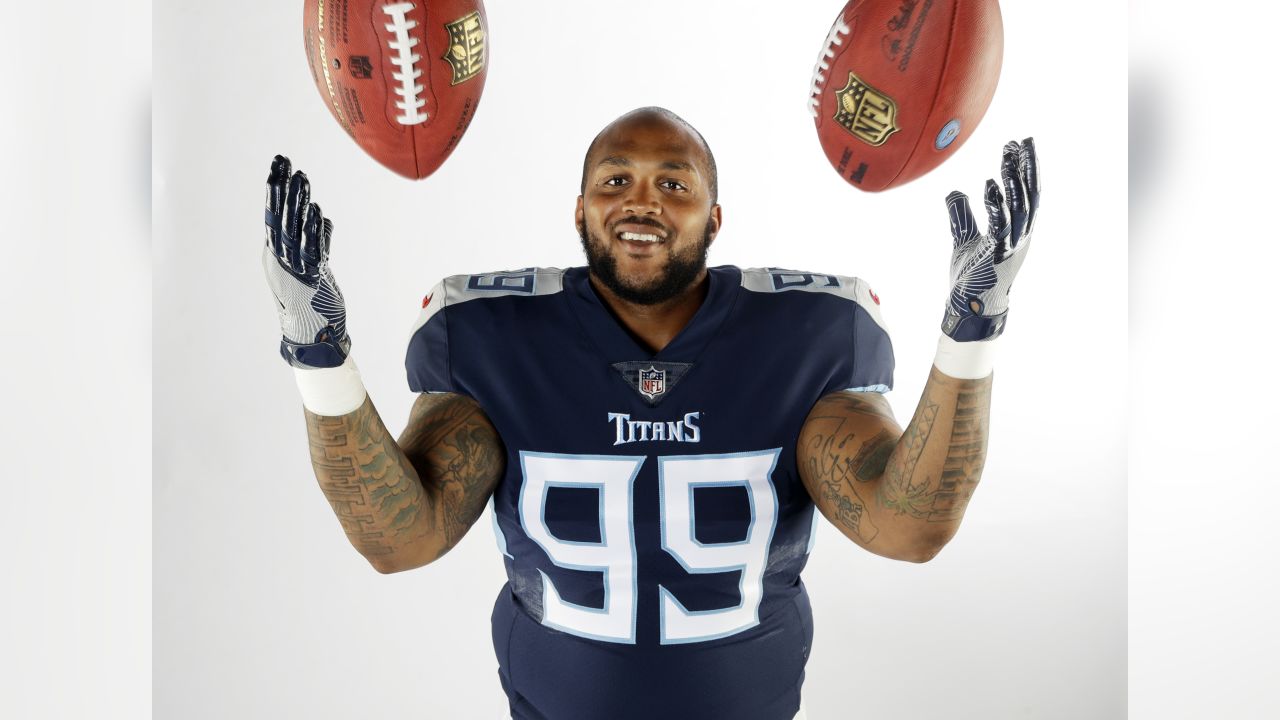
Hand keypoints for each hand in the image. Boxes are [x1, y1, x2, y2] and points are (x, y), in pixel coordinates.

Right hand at [262, 155, 350, 367]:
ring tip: (302, 178)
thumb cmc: (311, 302)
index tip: (279, 166)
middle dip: (283, 189)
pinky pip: (311, 249)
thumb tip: (318, 218)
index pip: (273, 216)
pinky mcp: (311, 279)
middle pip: (280, 218)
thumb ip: (313, 243)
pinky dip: (312, 230)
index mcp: (275, 256)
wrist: (310, 337)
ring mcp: (293, 270)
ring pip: (294, 230)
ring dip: (298, 203)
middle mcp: (279, 260)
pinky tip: (314, 210)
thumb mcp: (309, 268)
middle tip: (286, 162)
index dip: (275, 190)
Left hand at [940, 138, 1039, 341]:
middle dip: (1027, 166)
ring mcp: (1011, 245)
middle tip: (1022, 141)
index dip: (1026, 169)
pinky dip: (996, 204)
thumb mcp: (964, 240)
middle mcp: (1020, 235)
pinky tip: (989, 184)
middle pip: (1029, 194)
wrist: (970, 307)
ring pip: (1019, 206)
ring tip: (1008, 155)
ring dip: (1014, 179)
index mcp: (1017, 230)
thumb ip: (962, 215)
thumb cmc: (972, 277)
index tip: (1019, 145)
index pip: (1027, 193)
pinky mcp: (997, 254)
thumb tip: (954, 191)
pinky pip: (1000, 225)